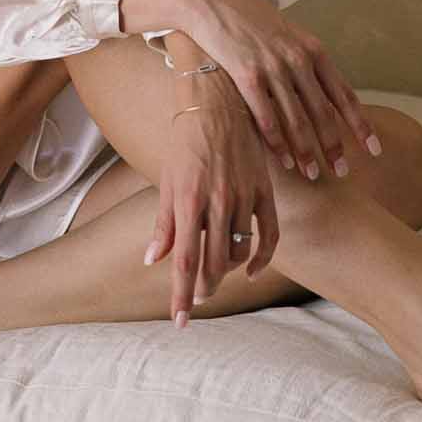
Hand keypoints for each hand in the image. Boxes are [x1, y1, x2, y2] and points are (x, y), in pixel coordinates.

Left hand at [143, 69, 275, 326]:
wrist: (217, 99)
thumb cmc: (184, 139)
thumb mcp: (167, 179)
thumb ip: (163, 222)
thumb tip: (151, 260)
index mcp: (189, 199)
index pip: (185, 260)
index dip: (181, 294)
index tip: (179, 321)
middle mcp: (218, 201)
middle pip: (213, 262)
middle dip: (202, 288)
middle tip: (194, 300)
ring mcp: (245, 196)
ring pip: (239, 252)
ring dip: (226, 273)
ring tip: (213, 279)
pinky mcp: (265, 189)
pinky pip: (270, 235)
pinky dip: (263, 258)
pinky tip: (251, 270)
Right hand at [170, 0, 379, 183]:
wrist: (212, 0)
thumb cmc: (250, 18)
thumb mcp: (288, 34)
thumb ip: (306, 61)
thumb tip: (322, 93)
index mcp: (313, 50)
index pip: (344, 94)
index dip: (360, 124)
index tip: (374, 150)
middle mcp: (298, 60)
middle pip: (323, 113)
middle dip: (334, 146)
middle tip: (342, 172)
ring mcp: (273, 68)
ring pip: (297, 121)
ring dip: (307, 152)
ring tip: (313, 174)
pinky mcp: (247, 76)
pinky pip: (267, 118)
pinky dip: (277, 144)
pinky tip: (283, 161)